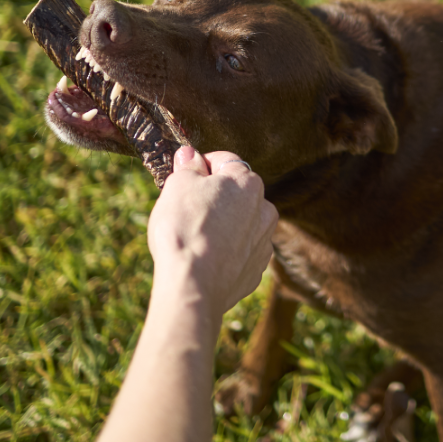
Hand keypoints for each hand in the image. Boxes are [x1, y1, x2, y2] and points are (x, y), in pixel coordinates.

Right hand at [147, 147, 278, 323]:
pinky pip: (241, 252)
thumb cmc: (184, 228)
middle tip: (187, 208)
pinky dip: (227, 252)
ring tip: (196, 236)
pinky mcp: (256, 270)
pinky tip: (206, 258)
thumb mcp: (178, 185)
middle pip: (236, 194)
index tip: (184, 176)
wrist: (192, 285)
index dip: (200, 166)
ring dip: (224, 224)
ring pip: (241, 224)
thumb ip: (189, 166)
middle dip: (214, 197)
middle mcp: (264, 209)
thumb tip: (190, 155)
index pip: (224, 161)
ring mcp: (264, 242)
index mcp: (248, 182)